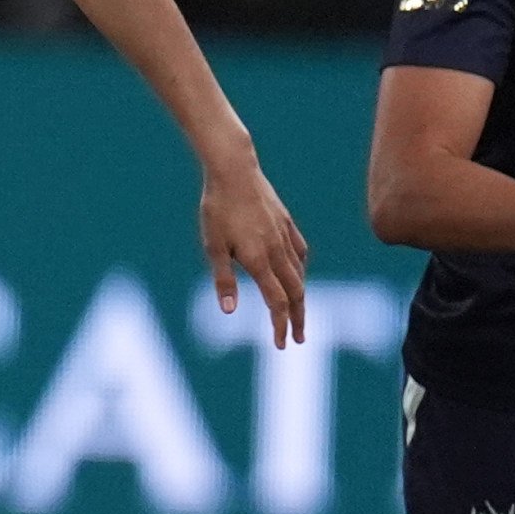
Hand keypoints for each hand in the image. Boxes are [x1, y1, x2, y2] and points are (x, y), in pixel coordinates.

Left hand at [199, 151, 309, 345]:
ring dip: (301, 296)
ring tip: (298, 311)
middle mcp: (277, 251)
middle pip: (296, 293)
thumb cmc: (217, 208)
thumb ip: (223, 279)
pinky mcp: (286, 223)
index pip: (277, 302)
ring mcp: (285, 236)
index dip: (281, 325)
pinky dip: (301, 268)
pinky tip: (298, 272)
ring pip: (300, 273)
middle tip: (299, 338)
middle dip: (299, 318)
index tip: (282, 344)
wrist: (234, 169)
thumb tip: (229, 311)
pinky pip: (300, 252)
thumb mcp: (213, 246)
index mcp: (259, 260)